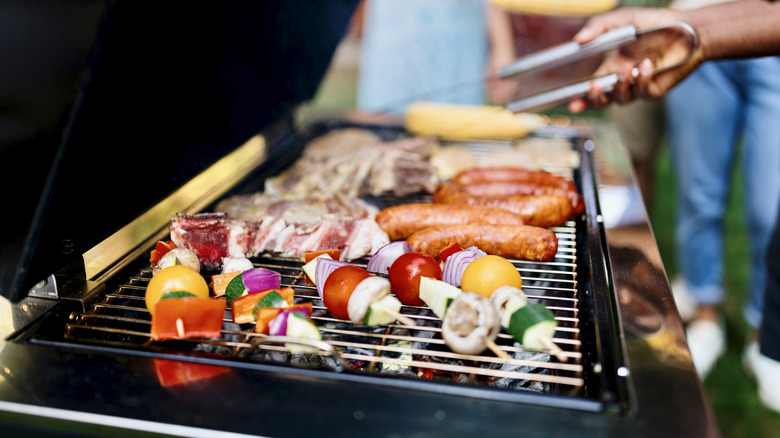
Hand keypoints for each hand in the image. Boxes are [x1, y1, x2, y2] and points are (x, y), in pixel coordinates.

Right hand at [567, 7, 703, 112]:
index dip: (580, 98)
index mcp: (611, 66)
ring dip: (621, 85)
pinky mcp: (653, 90)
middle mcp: (622, 79)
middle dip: (594, 98)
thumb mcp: (623, 19)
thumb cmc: (655, 23)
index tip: (571, 102)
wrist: (689, 30)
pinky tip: (648, 65)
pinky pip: (641, 91)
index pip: (590, 87)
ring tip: (628, 68)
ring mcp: (637, 86)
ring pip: (620, 98)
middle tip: (593, 88)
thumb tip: (577, 40)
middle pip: (602, 100)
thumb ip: (598, 26)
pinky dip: (642, 79)